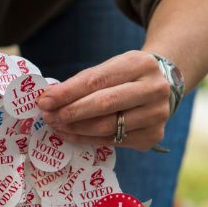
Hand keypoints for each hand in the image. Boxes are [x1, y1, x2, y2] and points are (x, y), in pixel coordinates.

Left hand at [37, 51, 172, 150]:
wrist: (163, 86)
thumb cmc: (126, 77)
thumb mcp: (110, 68)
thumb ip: (82, 82)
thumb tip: (48, 99)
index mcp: (141, 64)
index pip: (98, 80)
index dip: (68, 92)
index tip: (44, 100)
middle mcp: (154, 89)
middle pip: (104, 104)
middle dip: (70, 111)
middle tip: (48, 116)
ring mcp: (156, 115)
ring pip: (107, 126)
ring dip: (75, 128)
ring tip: (56, 125)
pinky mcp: (152, 136)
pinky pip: (111, 141)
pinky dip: (86, 139)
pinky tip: (70, 134)